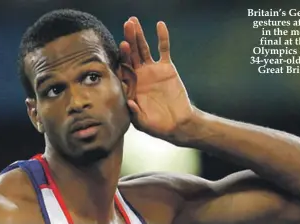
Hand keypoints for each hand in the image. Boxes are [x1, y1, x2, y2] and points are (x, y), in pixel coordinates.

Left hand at [120, 17, 193, 139]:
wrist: (177, 123)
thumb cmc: (157, 125)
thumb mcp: (143, 122)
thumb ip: (135, 112)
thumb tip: (129, 102)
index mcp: (130, 86)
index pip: (123, 68)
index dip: (122, 57)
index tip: (122, 46)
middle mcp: (139, 75)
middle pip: (131, 54)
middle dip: (129, 39)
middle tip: (127, 25)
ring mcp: (152, 69)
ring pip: (144, 48)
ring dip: (139, 35)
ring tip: (134, 21)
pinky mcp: (166, 67)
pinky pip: (163, 50)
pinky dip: (162, 38)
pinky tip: (160, 25)